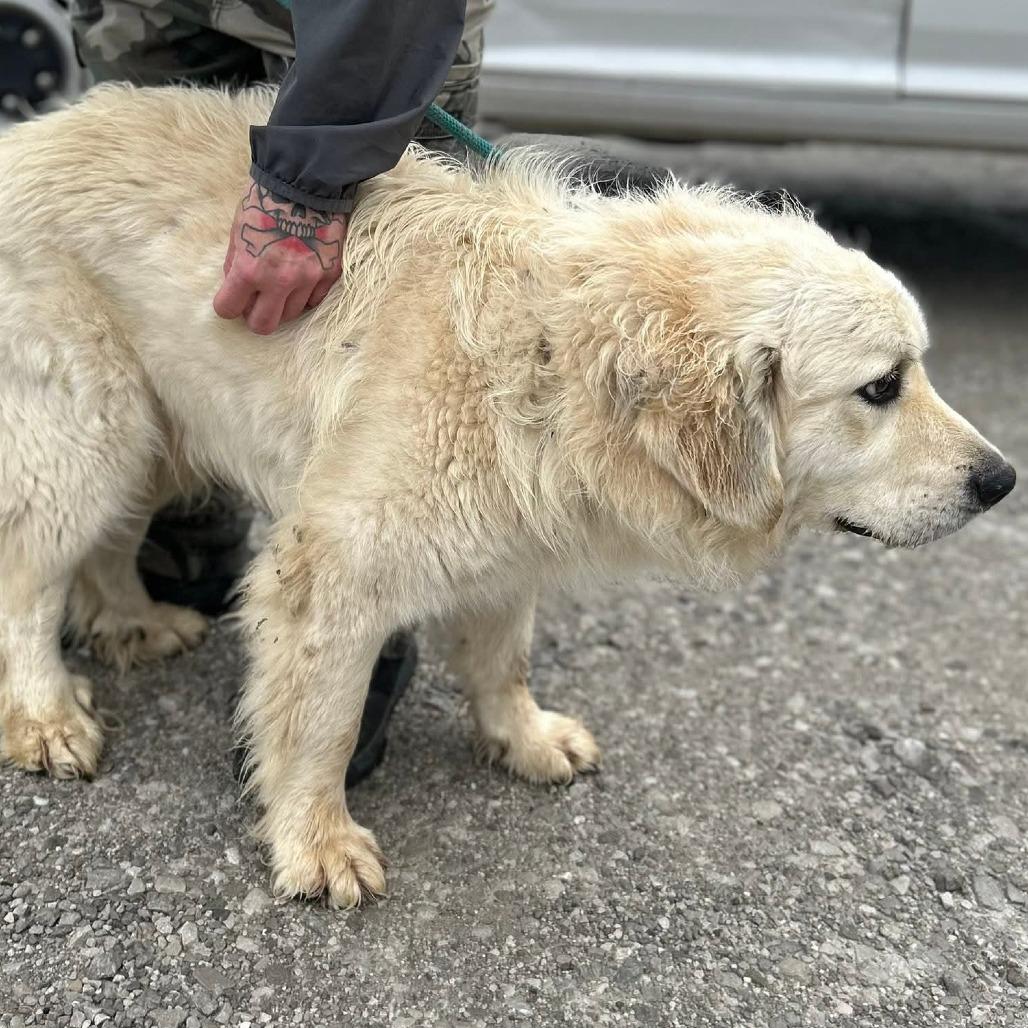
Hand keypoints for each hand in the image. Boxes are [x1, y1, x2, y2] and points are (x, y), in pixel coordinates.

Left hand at [213, 179, 346, 334]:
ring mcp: (308, 280)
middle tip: (256, 304)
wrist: (306, 181)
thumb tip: (236, 286)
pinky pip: (314, 300)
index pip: (228, 309)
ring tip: (280, 287)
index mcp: (249, 269)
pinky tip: (300, 279)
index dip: (227, 306)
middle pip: (263, 325)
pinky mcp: (329, 274)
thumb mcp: (238, 230)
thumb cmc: (265, 200)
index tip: (232, 300)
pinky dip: (304, 295)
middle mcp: (279, 282)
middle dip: (255, 317)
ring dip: (282, 305)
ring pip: (291, 315)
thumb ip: (236, 263)